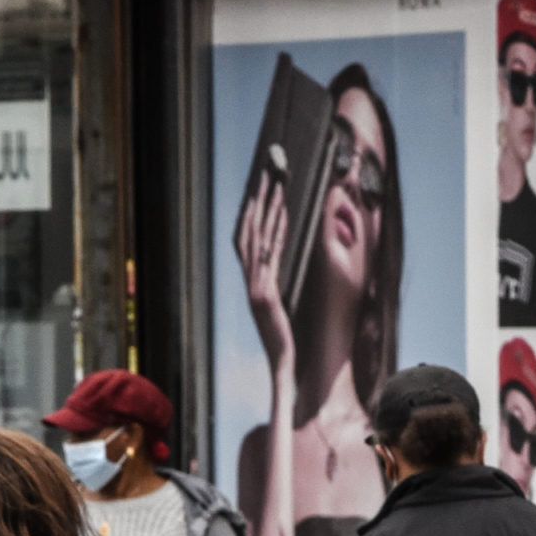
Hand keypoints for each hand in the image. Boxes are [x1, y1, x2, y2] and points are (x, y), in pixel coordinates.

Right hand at [236, 175, 296, 370]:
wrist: (286, 366)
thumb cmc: (288, 342)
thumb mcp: (283, 309)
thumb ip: (280, 287)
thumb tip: (281, 265)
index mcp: (254, 284)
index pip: (248, 240)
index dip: (252, 212)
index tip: (259, 187)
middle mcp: (251, 282)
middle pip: (250, 231)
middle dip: (259, 199)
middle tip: (268, 170)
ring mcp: (257, 287)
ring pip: (259, 238)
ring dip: (268, 207)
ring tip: (277, 180)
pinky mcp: (267, 294)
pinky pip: (272, 255)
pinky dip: (277, 231)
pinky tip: (285, 211)